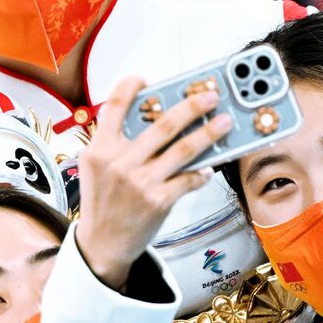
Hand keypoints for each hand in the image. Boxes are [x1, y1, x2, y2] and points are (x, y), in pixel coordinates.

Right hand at [76, 77, 230, 289]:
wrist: (102, 243)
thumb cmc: (103, 202)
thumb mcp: (97, 167)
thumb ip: (116, 143)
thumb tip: (153, 119)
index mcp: (101, 148)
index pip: (115, 105)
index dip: (131, 86)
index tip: (146, 79)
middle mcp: (119, 162)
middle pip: (164, 124)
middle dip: (193, 105)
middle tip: (211, 96)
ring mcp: (140, 182)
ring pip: (184, 149)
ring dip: (209, 133)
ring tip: (225, 122)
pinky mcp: (158, 201)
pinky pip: (188, 179)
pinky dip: (202, 172)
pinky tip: (208, 167)